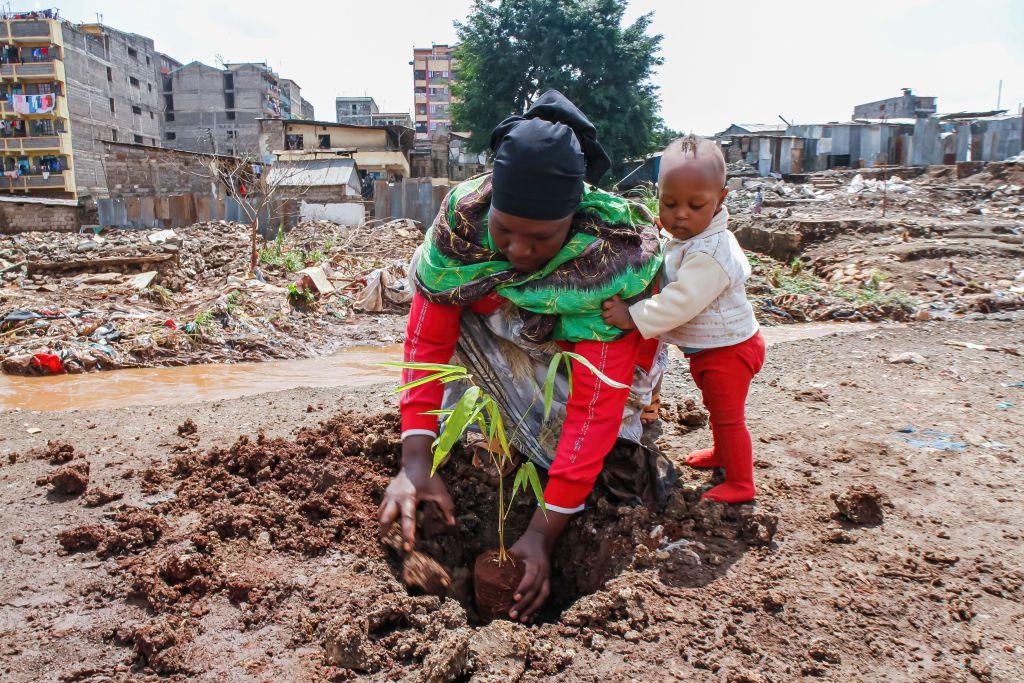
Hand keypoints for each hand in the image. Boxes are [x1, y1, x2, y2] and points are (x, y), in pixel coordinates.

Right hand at [378, 436, 454, 551]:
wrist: (415, 460)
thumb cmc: (428, 476)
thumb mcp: (439, 490)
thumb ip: (446, 506)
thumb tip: (451, 523)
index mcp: (409, 498)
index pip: (407, 519)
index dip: (407, 534)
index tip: (407, 548)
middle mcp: (396, 498)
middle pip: (386, 518)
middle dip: (385, 531)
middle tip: (385, 543)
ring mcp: (389, 495)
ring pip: (381, 513)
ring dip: (382, 525)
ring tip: (383, 537)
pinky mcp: (387, 493)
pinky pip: (382, 508)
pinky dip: (382, 517)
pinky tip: (384, 525)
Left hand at [508, 529, 550, 621]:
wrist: (542, 539)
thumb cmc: (525, 544)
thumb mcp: (515, 549)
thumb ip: (506, 560)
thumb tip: (488, 572)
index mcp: (535, 563)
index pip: (531, 578)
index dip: (523, 588)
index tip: (514, 598)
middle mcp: (543, 572)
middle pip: (535, 591)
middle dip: (524, 604)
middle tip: (512, 614)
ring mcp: (547, 578)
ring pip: (542, 596)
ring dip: (533, 609)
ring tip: (522, 620)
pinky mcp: (547, 582)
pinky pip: (544, 596)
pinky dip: (537, 608)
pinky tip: (530, 617)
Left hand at [601, 295, 635, 329]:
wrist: (635, 319)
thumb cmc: (630, 313)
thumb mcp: (624, 305)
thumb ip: (619, 303)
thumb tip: (613, 305)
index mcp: (619, 301)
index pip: (612, 296)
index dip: (610, 300)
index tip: (610, 304)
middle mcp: (615, 306)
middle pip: (605, 304)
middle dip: (604, 308)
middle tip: (607, 311)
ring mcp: (614, 312)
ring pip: (604, 314)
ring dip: (605, 316)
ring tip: (608, 318)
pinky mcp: (613, 319)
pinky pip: (606, 321)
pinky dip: (607, 322)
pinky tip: (611, 322)